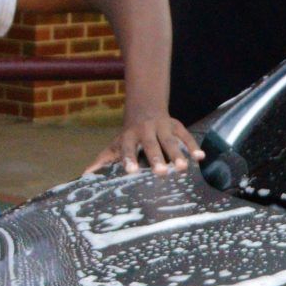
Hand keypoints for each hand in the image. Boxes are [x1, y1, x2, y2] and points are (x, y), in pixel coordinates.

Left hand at [84, 112, 198, 174]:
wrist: (144, 109)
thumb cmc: (129, 136)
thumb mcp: (115, 146)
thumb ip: (103, 161)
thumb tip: (86, 176)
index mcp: (129, 136)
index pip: (128, 148)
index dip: (129, 159)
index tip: (131, 172)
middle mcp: (146, 130)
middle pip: (151, 145)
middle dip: (156, 158)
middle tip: (161, 173)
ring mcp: (162, 127)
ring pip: (170, 141)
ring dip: (176, 154)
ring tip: (182, 168)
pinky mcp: (176, 125)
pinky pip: (186, 135)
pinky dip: (193, 146)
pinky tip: (200, 158)